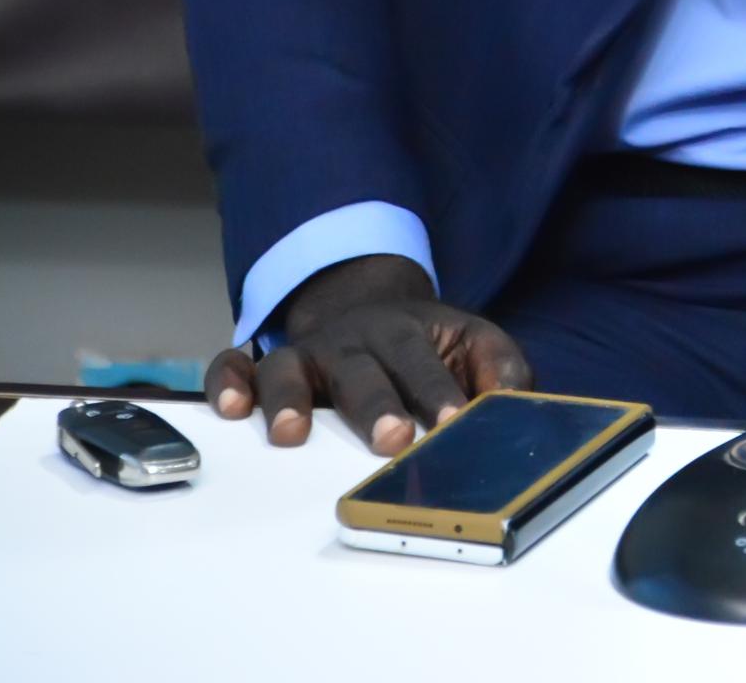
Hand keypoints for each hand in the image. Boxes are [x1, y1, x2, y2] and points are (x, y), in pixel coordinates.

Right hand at [204, 254, 531, 454]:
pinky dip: (229, 381)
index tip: (453, 422)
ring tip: (290, 434)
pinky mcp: (264, 365)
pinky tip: (231, 408)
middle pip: (363, 370)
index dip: (439, 392)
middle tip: (392, 438)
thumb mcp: (473, 344)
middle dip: (376, 405)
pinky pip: (234, 363)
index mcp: (407, 332)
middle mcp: (353, 340)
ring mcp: (307, 352)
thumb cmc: (427, 345)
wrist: (369, 306)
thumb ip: (501, 369)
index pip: (425, 361)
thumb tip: (516, 403)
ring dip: (290, 398)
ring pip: (291, 367)